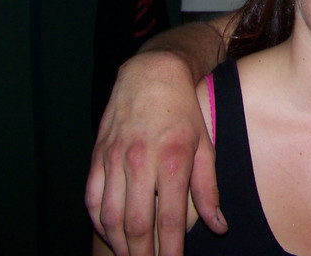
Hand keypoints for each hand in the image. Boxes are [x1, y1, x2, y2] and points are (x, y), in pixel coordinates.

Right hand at [86, 51, 225, 255]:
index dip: (169, 251)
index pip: (168, 220)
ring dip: (119, 244)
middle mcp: (141, 161)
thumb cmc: (184, 111)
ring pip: (110, 216)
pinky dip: (99, 222)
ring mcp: (115, 158)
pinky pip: (92, 198)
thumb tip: (219, 226)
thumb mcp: (205, 145)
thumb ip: (209, 189)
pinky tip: (111, 233)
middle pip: (136, 224)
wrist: (152, 74)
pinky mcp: (98, 155)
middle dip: (142, 255)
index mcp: (173, 160)